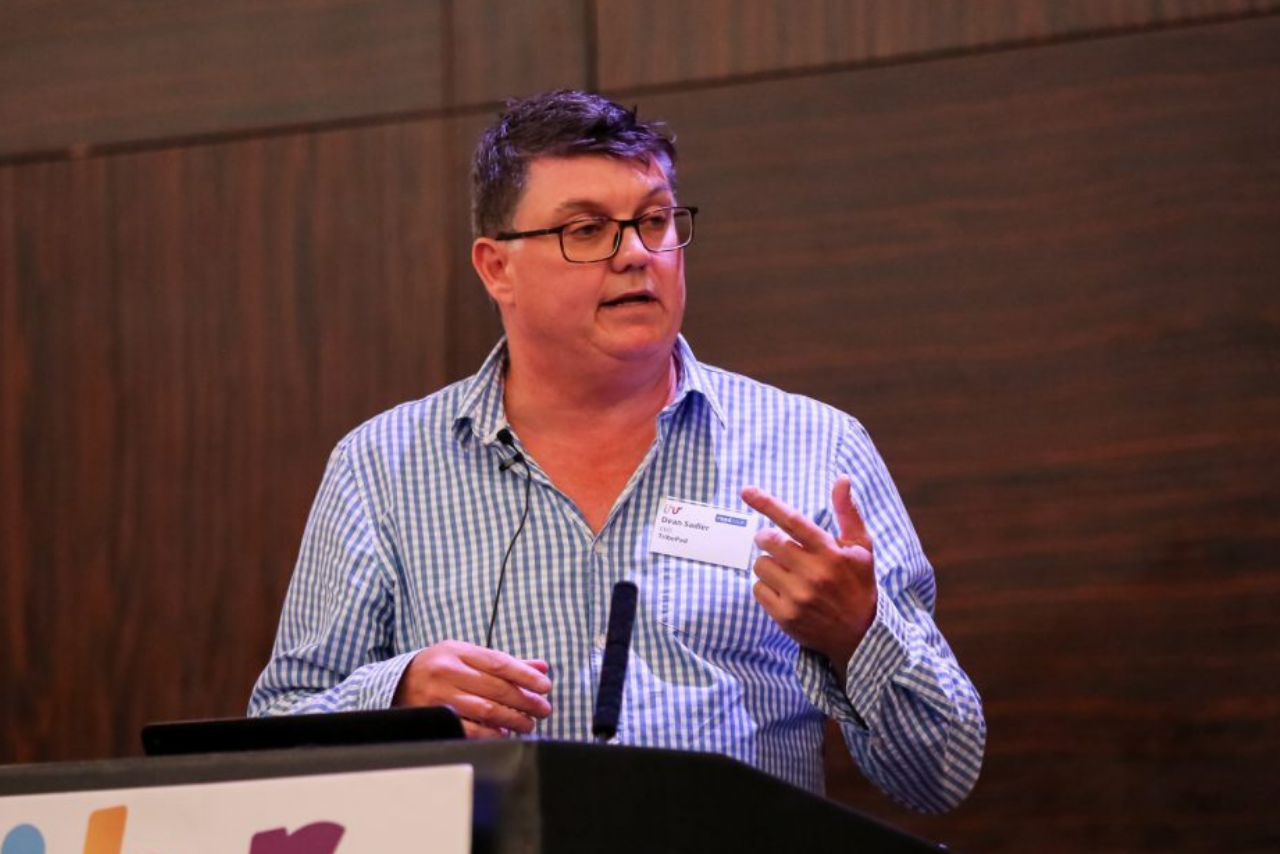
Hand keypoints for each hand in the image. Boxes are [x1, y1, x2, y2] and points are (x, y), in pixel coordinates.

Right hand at [392, 640, 551, 737]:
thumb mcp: (467, 656)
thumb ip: (504, 662)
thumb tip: (541, 667)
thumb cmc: (438, 667)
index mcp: (458, 652)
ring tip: (528, 723)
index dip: (526, 675)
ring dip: (512, 719)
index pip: (499, 662)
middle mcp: (448, 672)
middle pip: (496, 688)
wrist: (396, 683)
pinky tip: (503, 733)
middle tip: (543, 709)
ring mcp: (439, 696)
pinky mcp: (435, 718)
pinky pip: (468, 729)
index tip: (545, 686)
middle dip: (525, 700)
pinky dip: (490, 733)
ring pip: (485, 710)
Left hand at [741, 475, 876, 671]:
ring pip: (760, 565)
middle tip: (777, 545)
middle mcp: (813, 573)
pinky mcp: (785, 616)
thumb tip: (841, 479)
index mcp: (830, 552)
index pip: (793, 520)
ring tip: (787, 573)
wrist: (860, 635)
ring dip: (768, 564)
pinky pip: (757, 589)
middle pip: (768, 541)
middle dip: (767, 538)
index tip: (746, 491)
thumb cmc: (858, 584)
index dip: (767, 503)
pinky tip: (784, 592)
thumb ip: (848, 512)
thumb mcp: (861, 547)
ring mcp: (798, 596)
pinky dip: (765, 587)